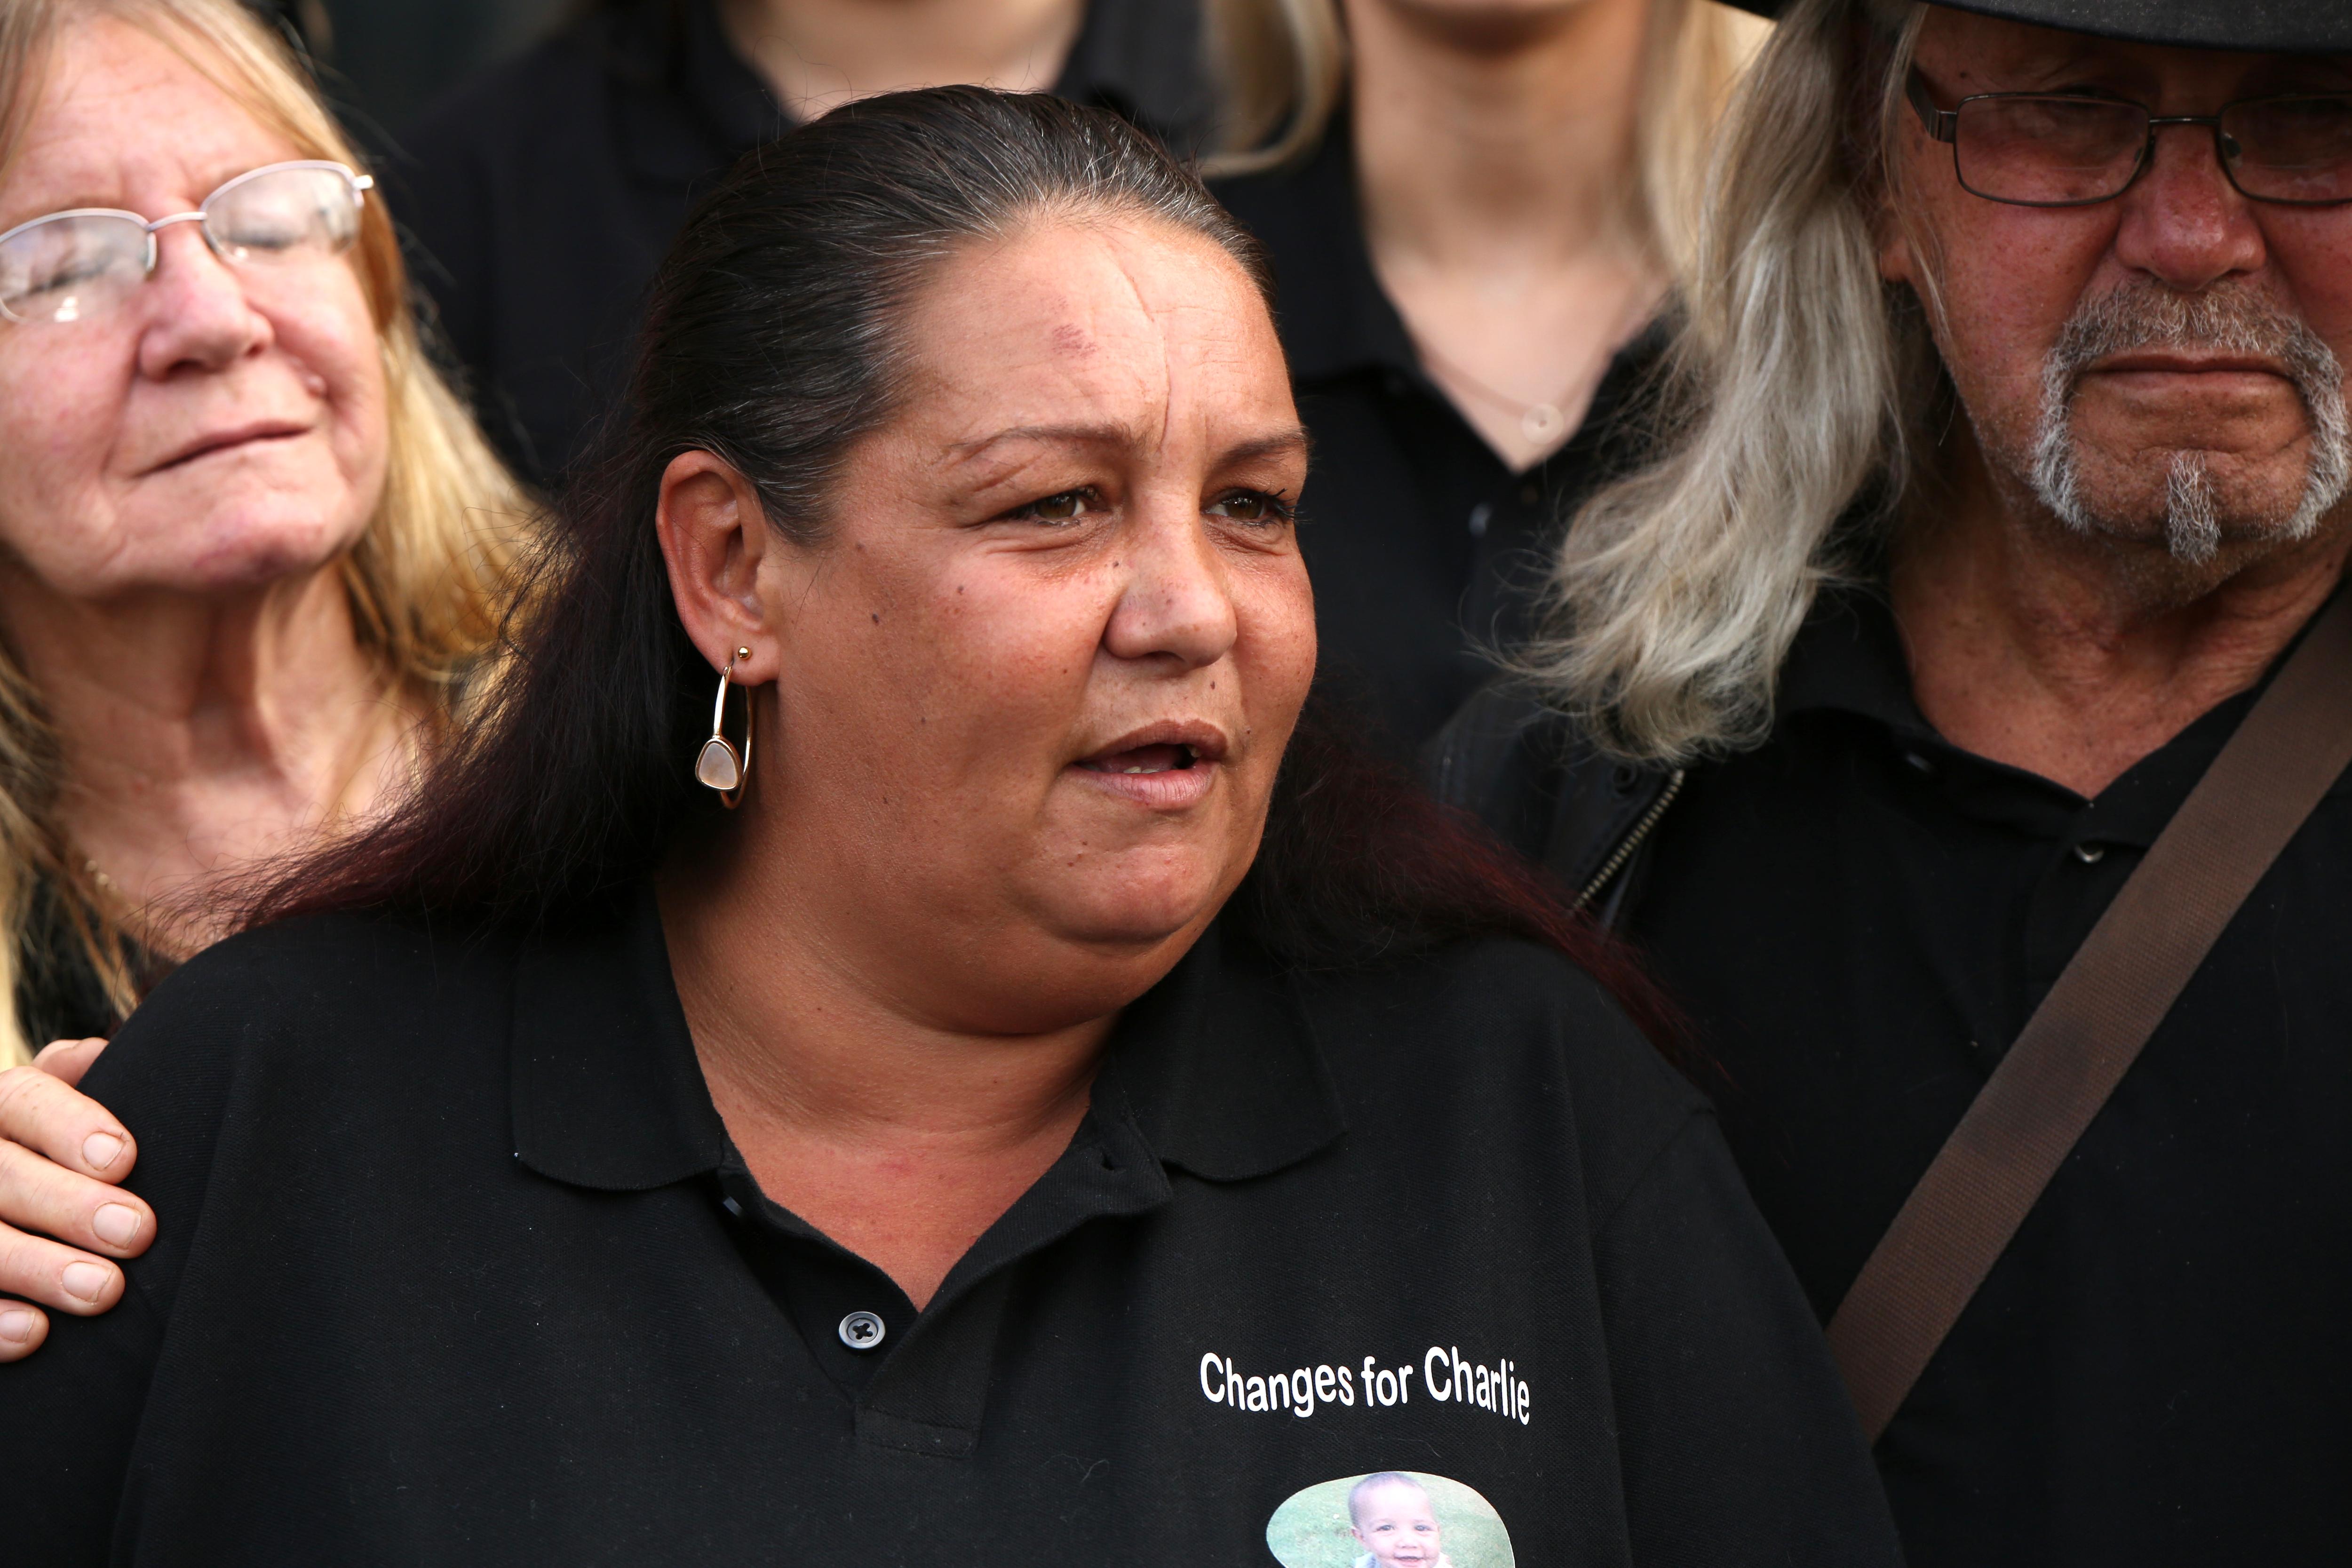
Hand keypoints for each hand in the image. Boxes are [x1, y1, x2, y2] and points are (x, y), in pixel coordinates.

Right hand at [0, 1039, 151, 1359]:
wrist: (19, 1201)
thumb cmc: (67, 1155)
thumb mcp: (72, 1107)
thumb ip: (88, 1080)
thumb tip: (100, 1051)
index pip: (22, 1101)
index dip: (68, 1126)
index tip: (124, 1159)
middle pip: (1, 1174)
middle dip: (67, 1205)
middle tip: (137, 1233)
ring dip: (36, 1267)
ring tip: (104, 1291)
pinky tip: (35, 1334)